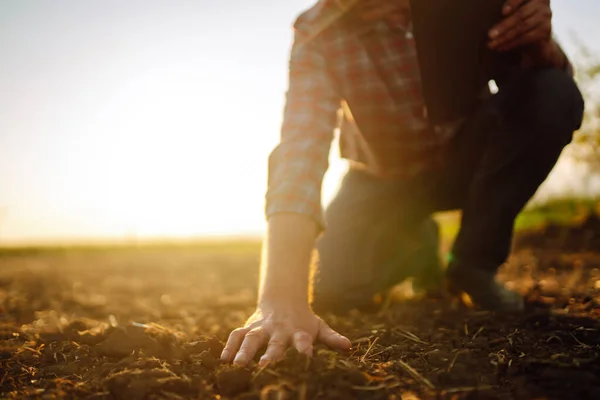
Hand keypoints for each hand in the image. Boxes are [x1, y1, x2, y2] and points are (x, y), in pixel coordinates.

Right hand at [221, 302, 350, 366]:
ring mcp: (261, 328)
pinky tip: (223, 360)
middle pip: (274, 342)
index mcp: (297, 331)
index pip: (302, 340)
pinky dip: (229, 346)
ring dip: (245, 351)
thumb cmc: (303, 320)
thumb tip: (348, 347)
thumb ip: (332, 338)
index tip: (307, 356)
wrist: (283, 299)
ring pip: (251, 338)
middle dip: (270, 354)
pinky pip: (236, 336)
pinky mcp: (247, 328)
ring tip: (239, 365)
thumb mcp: (319, 327)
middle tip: (265, 366)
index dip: (305, 347)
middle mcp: (278, 330)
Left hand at [488, 0, 551, 51]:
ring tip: (491, 44)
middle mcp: (542, 3)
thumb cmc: (520, 19)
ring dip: (504, 37)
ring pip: (522, 27)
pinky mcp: (545, 31)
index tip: (503, 12)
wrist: (538, 37)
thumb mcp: (515, 10)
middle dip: (503, 26)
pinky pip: (525, 38)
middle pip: (520, 14)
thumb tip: (485, 14)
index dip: (513, 3)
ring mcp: (546, 17)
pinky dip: (511, 43)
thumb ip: (507, 9)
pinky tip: (500, 47)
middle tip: (490, 34)